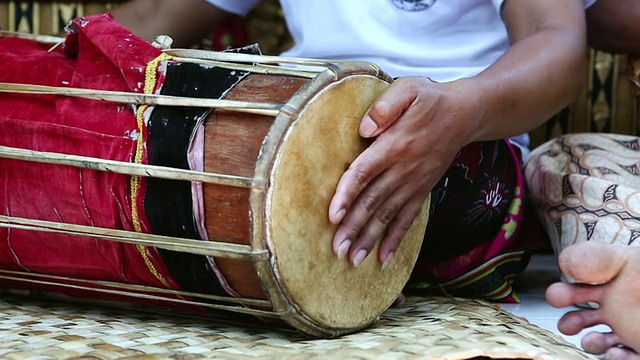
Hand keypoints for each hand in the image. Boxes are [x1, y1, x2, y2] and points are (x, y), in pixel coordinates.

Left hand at [328, 76, 475, 267]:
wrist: (466, 114)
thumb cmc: (430, 100)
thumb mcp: (408, 89)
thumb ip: (385, 106)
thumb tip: (365, 127)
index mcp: (394, 145)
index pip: (364, 173)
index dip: (347, 194)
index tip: (333, 215)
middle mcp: (403, 169)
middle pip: (373, 202)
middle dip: (354, 228)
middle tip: (337, 250)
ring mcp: (414, 183)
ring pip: (388, 215)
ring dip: (369, 239)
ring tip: (353, 260)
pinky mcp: (421, 190)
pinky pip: (408, 219)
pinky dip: (395, 240)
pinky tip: (383, 258)